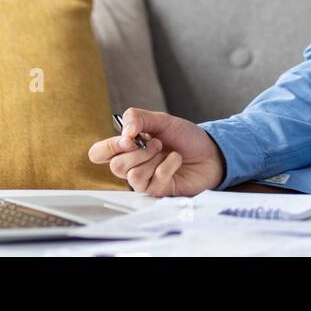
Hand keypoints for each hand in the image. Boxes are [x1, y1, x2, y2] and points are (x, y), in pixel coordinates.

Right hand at [87, 106, 225, 196]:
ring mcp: (145, 180)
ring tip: (166, 152)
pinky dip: (168, 165)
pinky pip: (153, 181)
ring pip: (132, 176)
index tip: (129, 138)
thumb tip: (124, 133)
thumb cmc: (186, 137)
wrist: (211, 151)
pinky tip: (176, 161)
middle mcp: (132, 165)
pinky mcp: (158, 192)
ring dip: (153, 158)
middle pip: (115, 166)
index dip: (108, 147)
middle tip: (157, 143)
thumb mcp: (162, 120)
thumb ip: (139, 118)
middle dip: (138, 151)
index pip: (99, 153)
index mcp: (127, 147)